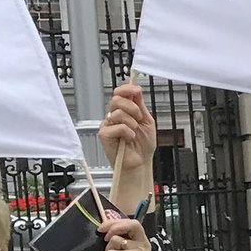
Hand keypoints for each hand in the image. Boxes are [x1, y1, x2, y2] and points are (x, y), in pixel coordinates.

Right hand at [99, 82, 156, 198]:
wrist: (140, 162)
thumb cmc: (143, 144)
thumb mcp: (147, 121)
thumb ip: (140, 105)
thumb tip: (136, 89)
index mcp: (123, 110)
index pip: (119, 93)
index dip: (127, 89)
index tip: (136, 90)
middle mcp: (113, 116)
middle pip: (117, 99)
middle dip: (133, 108)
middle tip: (139, 120)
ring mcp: (107, 124)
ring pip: (118, 113)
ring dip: (132, 123)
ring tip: (134, 132)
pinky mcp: (104, 134)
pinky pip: (118, 126)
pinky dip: (128, 133)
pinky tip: (129, 139)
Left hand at [100, 215, 149, 250]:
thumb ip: (119, 241)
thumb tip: (107, 229)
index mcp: (142, 242)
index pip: (133, 223)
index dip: (116, 222)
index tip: (103, 227)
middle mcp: (143, 245)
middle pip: (130, 224)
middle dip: (113, 227)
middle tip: (104, 236)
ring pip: (116, 240)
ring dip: (109, 248)